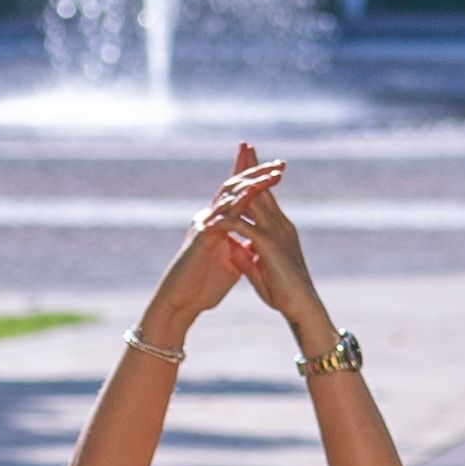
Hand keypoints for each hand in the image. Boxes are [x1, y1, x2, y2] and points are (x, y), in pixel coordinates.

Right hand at [141, 152, 278, 336]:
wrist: (183, 302)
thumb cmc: (204, 285)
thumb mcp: (233, 263)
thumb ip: (245, 249)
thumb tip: (260, 243)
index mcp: (219, 222)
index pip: (239, 194)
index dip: (256, 178)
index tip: (279, 169)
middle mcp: (210, 217)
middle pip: (235, 184)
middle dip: (258, 171)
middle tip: (281, 163)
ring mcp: (205, 223)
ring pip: (230, 193)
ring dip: (254, 181)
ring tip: (275, 173)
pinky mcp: (202, 234)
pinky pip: (222, 212)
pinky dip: (239, 201)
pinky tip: (254, 192)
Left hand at [216, 144, 328, 331]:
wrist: (303, 309)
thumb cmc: (285, 294)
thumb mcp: (261, 271)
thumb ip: (248, 257)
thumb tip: (236, 247)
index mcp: (279, 230)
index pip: (265, 197)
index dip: (255, 178)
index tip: (247, 161)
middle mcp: (281, 226)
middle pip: (263, 189)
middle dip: (253, 167)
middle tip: (244, 144)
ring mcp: (277, 234)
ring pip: (257, 200)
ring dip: (242, 181)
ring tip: (234, 162)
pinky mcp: (270, 247)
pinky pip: (245, 226)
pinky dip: (229, 218)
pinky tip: (216, 211)